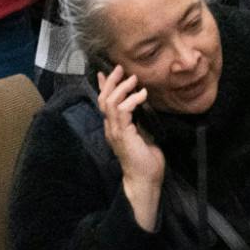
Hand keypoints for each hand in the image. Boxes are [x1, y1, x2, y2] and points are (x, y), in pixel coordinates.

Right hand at [97, 66, 164, 231]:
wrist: (144, 180)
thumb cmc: (146, 162)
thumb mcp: (143, 135)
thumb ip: (139, 122)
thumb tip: (143, 108)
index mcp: (114, 128)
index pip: (104, 103)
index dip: (104, 87)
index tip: (104, 72)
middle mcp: (110, 128)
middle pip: (103, 99)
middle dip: (111, 82)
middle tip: (119, 68)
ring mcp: (114, 131)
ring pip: (110, 102)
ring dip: (122, 88)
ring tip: (134, 79)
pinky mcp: (122, 134)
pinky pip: (123, 110)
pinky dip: (132, 99)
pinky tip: (142, 95)